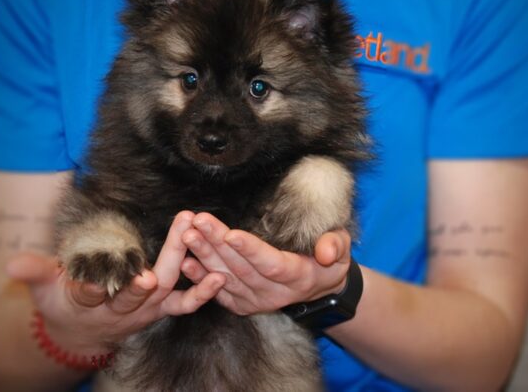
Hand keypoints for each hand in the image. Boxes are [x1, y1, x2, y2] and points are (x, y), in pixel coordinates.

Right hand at [5, 212, 225, 354]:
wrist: (84, 331)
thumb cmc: (64, 303)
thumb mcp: (44, 289)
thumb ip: (35, 273)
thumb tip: (11, 264)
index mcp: (87, 302)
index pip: (90, 295)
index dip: (96, 289)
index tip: (105, 280)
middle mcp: (120, 309)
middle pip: (137, 291)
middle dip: (157, 263)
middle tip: (175, 234)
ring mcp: (146, 310)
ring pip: (167, 289)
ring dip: (182, 261)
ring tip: (195, 233)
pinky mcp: (162, 307)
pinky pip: (185, 303)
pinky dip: (202, 293)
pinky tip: (218, 274)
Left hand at [180, 213, 350, 315]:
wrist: (320, 287)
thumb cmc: (330, 261)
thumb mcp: (343, 250)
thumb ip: (336, 246)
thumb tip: (327, 252)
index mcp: (298, 277)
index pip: (272, 264)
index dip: (251, 250)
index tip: (230, 233)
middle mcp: (274, 293)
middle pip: (242, 268)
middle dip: (217, 244)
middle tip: (197, 223)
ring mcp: (256, 301)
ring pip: (227, 278)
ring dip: (204, 257)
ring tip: (186, 235)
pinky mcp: (243, 304)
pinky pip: (219, 293)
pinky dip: (201, 278)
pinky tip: (185, 261)